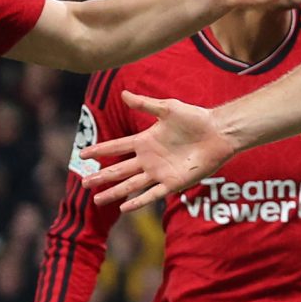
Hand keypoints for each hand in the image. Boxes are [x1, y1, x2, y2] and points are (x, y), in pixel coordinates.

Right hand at [83, 94, 235, 210]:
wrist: (217, 133)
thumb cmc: (195, 118)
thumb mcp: (167, 108)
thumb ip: (145, 104)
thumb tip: (123, 93)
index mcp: (145, 140)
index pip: (116, 146)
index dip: (99, 150)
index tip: (82, 154)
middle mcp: (149, 158)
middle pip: (119, 170)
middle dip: (101, 176)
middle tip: (84, 182)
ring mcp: (160, 172)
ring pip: (131, 185)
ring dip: (114, 192)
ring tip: (96, 200)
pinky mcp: (173, 183)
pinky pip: (152, 194)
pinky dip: (138, 201)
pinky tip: (123, 208)